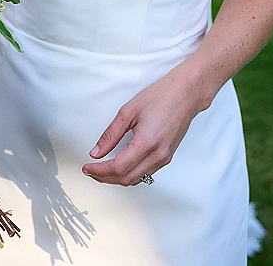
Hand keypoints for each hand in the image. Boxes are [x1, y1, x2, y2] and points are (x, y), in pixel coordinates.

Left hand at [82, 68, 200, 185]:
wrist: (186, 94)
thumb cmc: (161, 96)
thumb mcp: (128, 111)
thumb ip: (111, 134)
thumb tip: (96, 152)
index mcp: (147, 143)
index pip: (118, 168)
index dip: (99, 171)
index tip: (87, 167)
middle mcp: (158, 155)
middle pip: (127, 179)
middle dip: (105, 178)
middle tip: (90, 170)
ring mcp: (164, 158)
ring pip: (136, 179)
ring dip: (117, 178)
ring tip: (101, 169)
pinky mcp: (167, 156)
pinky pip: (146, 173)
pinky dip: (130, 173)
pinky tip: (120, 166)